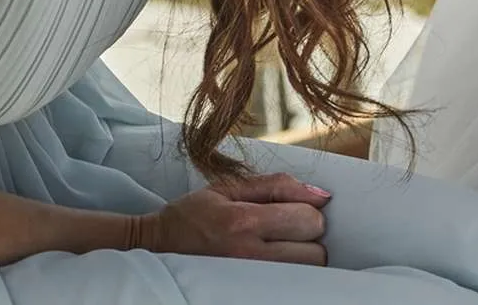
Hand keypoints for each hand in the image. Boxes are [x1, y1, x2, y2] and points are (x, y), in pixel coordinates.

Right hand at [128, 173, 331, 264]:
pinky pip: (290, 284)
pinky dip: (291, 271)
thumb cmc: (192, 214)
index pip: (309, 219)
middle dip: (308, 235)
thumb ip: (277, 185)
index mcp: (244, 222)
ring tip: (279, 245)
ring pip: (307, 272)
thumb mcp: (228, 187)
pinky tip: (274, 260)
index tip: (292, 208)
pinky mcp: (247, 292)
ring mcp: (249, 279)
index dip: (308, 210)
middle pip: (315, 251)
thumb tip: (321, 195)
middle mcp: (249, 255)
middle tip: (286, 229)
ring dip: (302, 255)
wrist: (155, 247)